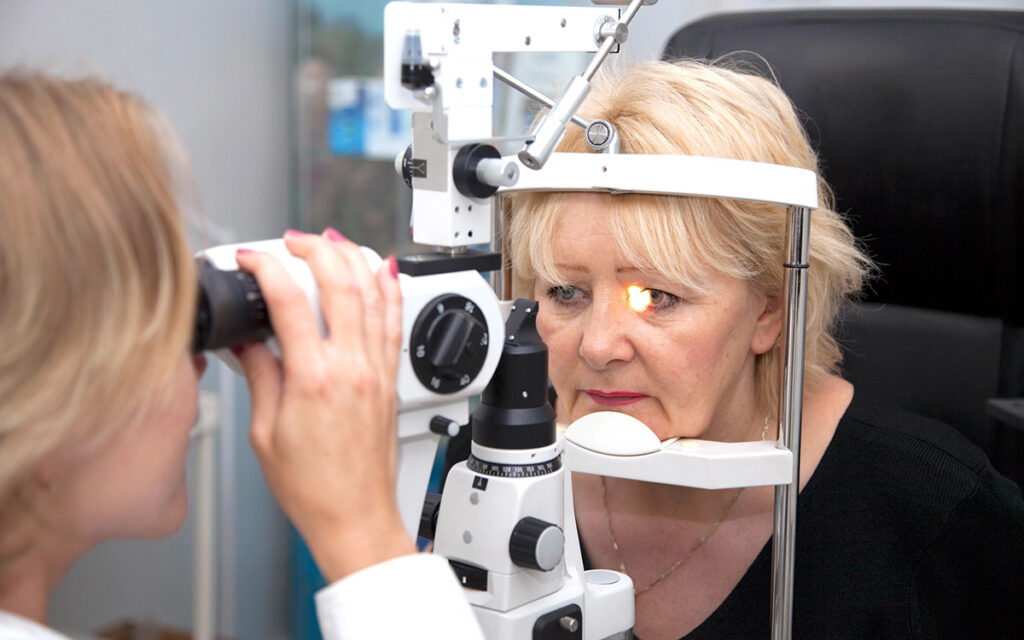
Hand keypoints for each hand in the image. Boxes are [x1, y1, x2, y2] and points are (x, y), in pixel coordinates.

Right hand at [234, 230, 414, 581]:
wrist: (354, 515)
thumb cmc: (312, 487)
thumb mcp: (265, 432)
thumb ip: (260, 376)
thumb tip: (249, 342)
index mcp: (313, 378)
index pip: (288, 300)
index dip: (266, 268)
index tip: (251, 259)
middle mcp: (351, 367)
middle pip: (340, 282)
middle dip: (314, 249)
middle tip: (291, 242)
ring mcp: (376, 370)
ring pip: (373, 294)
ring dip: (352, 258)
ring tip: (331, 241)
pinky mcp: (390, 379)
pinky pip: (394, 321)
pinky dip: (389, 288)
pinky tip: (382, 269)